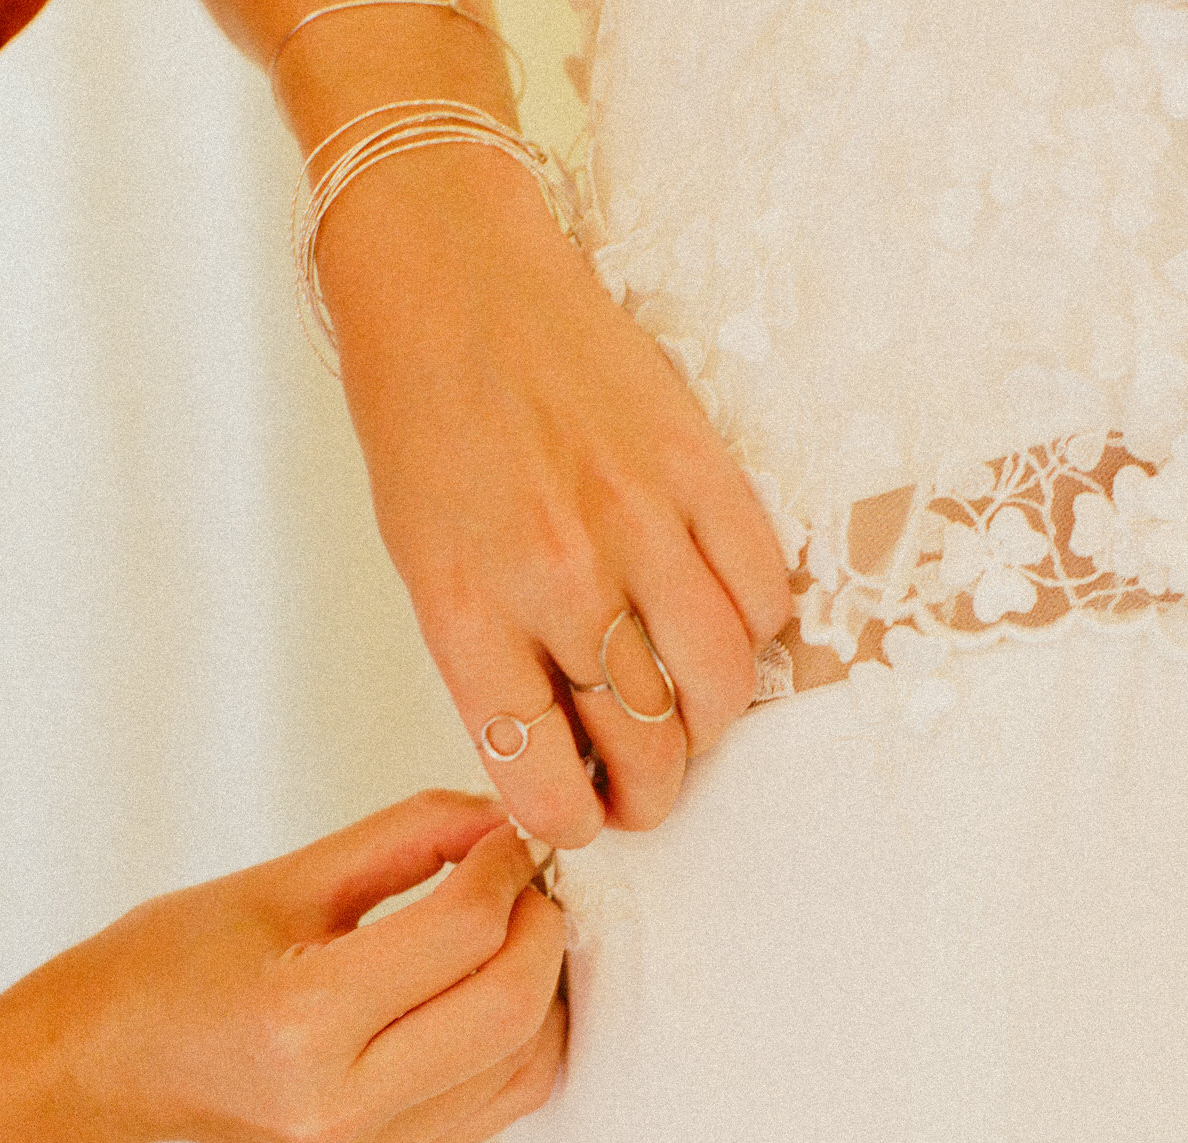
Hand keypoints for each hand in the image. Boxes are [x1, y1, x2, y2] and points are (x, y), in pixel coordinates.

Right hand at [30, 789, 564, 1142]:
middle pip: (511, 1009)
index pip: (464, 934)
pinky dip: (520, 1038)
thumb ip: (404, 838)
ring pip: (525, 1063)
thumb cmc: (177, 962)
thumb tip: (500, 815)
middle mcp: (343, 1105)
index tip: (504, 834)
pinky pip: (502, 1103)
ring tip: (510, 929)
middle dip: (541, 929)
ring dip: (541, 984)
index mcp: (303, 1023)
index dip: (505, 870)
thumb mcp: (285, 880)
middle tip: (524, 879)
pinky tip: (489, 987)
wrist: (112, 1065)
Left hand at [321, 152, 794, 847]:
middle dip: (656, 792)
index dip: (575, 821)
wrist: (451, 277)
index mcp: (468, 613)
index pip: (543, 780)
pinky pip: (763, 594)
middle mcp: (556, 578)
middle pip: (648, 746)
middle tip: (651, 784)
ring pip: (720, 685)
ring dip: (714, 724)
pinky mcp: (699, 468)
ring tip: (693, 716)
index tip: (586, 816)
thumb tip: (565, 753)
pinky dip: (752, 630)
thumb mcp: (424, 563)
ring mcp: (637, 521)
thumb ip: (492, 663)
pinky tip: (717, 620)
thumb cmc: (424, 424)